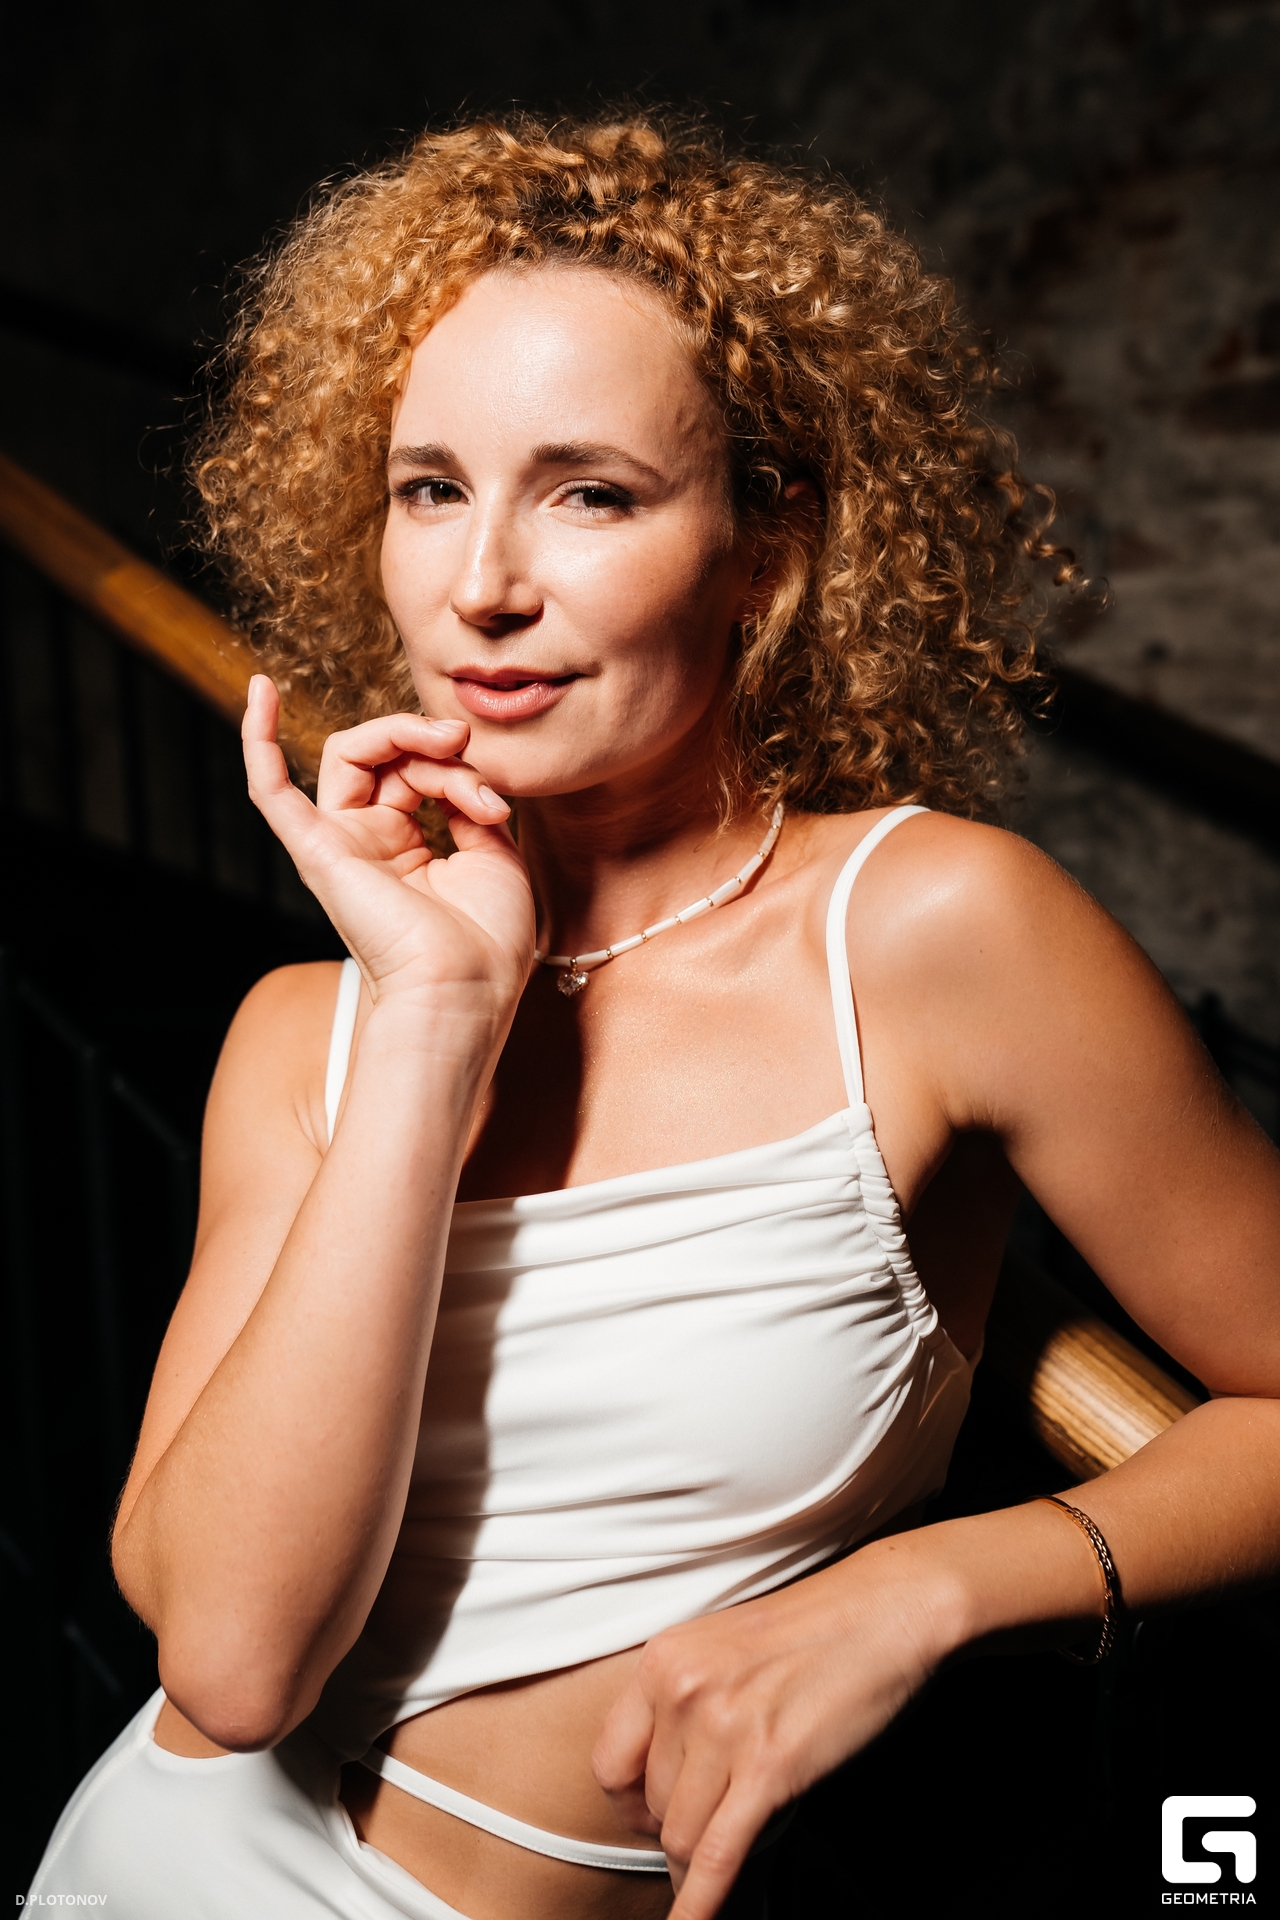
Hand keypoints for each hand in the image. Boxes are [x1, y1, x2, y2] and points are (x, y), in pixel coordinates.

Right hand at [242, 677, 533, 1014]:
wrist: (465, 989)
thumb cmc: (487, 942)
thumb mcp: (495, 854)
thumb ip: (469, 802)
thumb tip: (456, 760)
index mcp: (410, 850)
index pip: (422, 772)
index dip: (462, 770)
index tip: (499, 803)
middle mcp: (369, 845)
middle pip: (387, 756)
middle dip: (430, 740)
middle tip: (465, 742)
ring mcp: (340, 847)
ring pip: (352, 754)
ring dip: (401, 732)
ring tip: (448, 740)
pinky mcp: (317, 853)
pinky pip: (270, 790)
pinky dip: (258, 739)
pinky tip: (259, 687)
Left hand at [592, 1549, 947, 1918]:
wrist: (885, 1609)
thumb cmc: (816, 1628)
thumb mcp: (724, 1646)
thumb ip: (686, 1699)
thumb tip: (667, 1775)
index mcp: (664, 1659)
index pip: (610, 1762)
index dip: (630, 1803)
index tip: (652, 1814)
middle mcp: (682, 1690)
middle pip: (650, 1806)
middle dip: (679, 1826)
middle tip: (717, 1819)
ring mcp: (723, 1729)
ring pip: (681, 1836)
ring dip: (701, 1859)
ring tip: (732, 1847)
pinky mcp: (769, 1767)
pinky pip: (718, 1855)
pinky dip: (702, 1901)